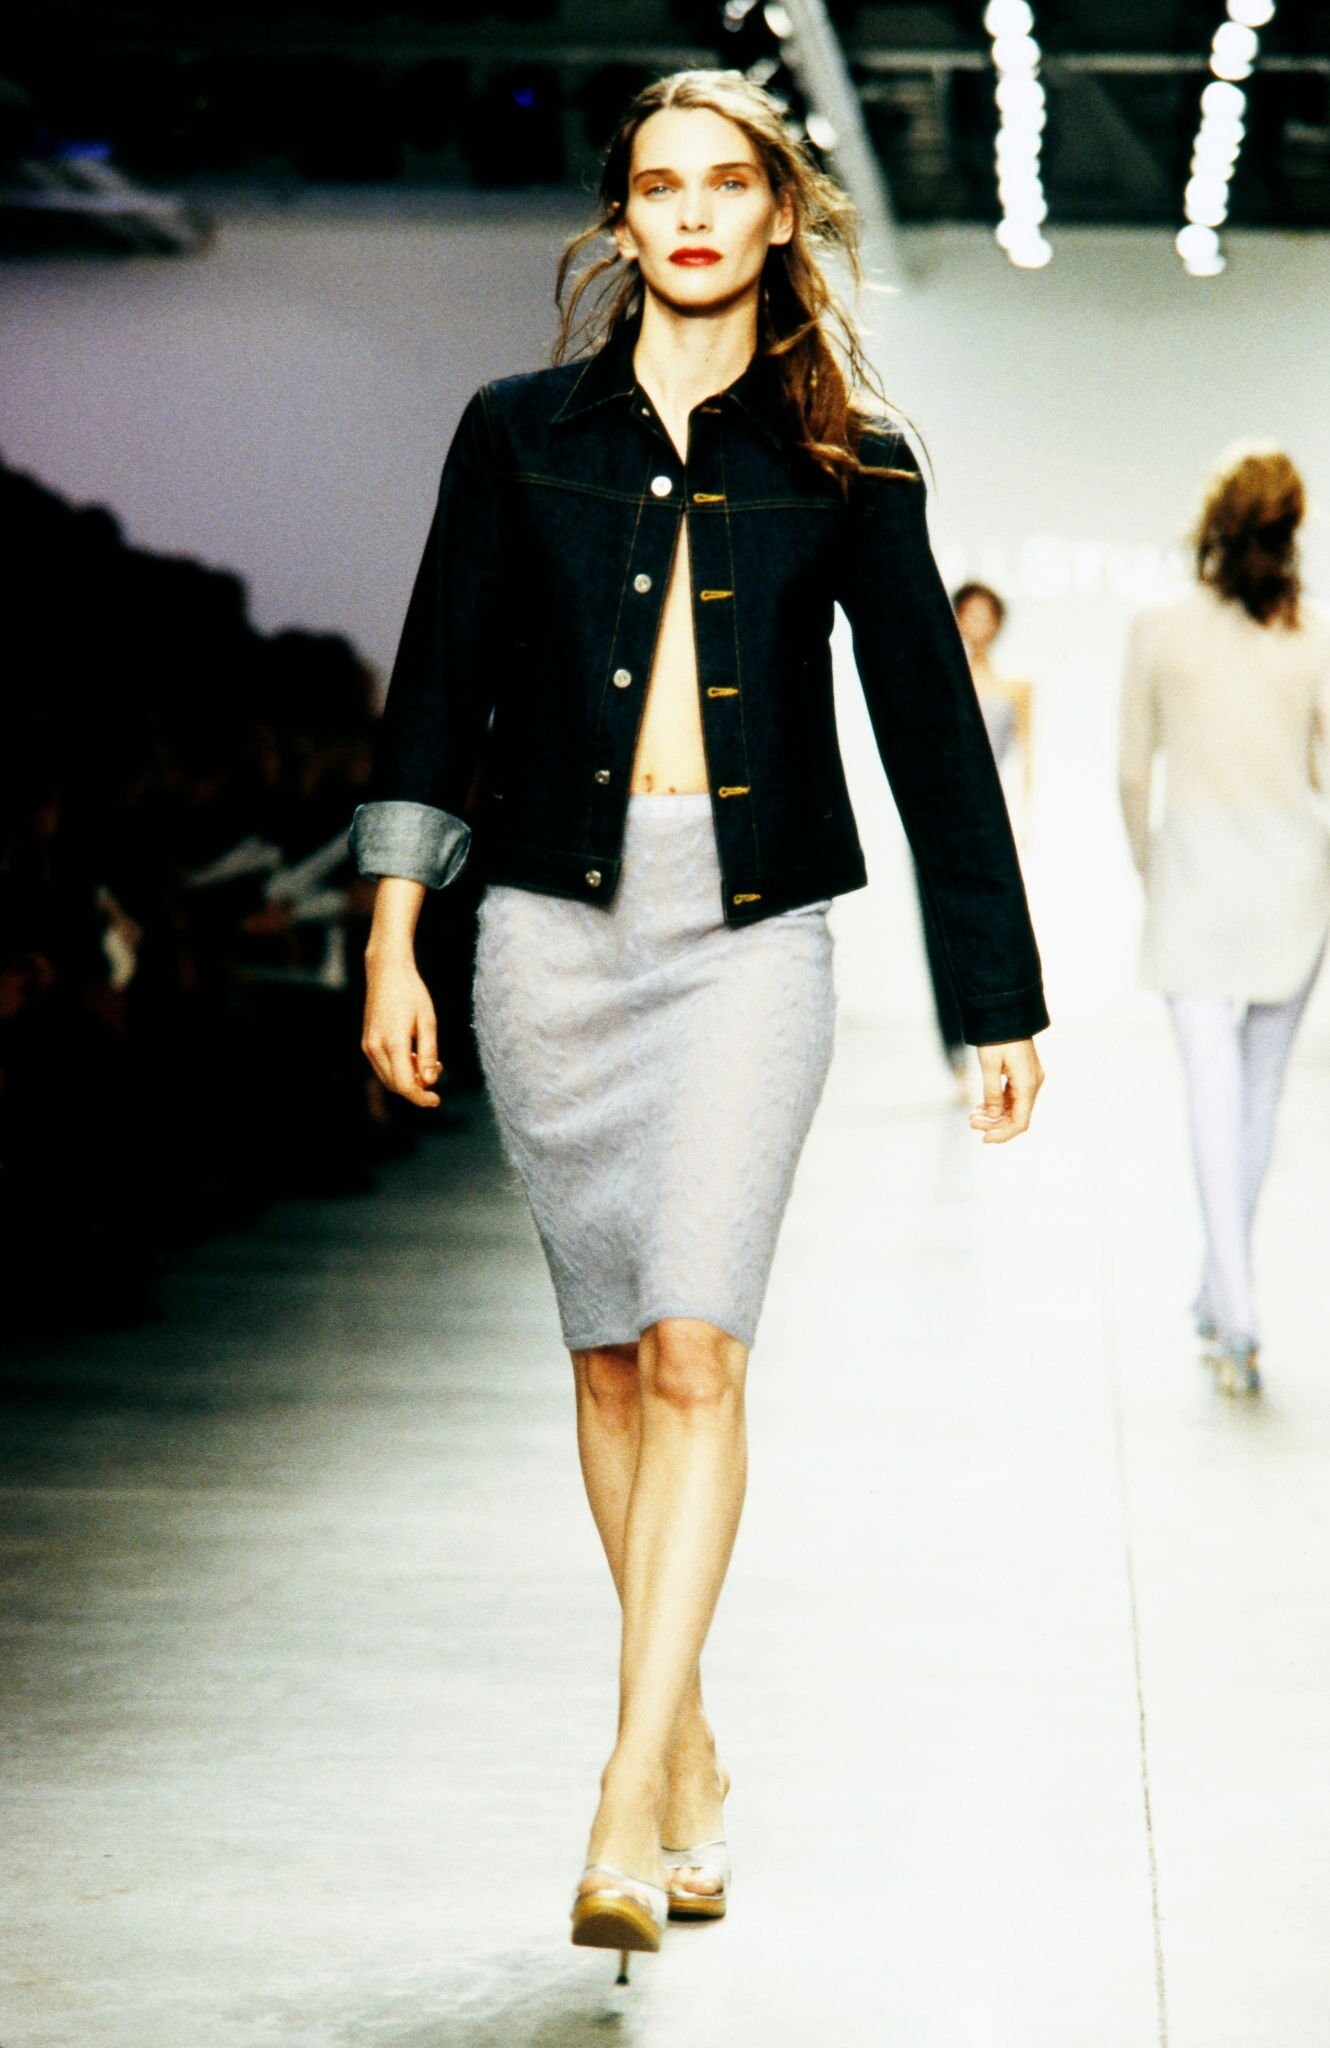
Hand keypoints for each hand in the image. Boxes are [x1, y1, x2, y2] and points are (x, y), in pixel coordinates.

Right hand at [361, 957, 441, 1108]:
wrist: (386, 971)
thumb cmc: (411, 992)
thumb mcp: (428, 1021)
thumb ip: (429, 1053)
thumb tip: (429, 1080)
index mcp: (393, 1043)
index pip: (405, 1085)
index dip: (421, 1098)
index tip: (436, 1100)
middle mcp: (375, 1048)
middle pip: (396, 1086)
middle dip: (417, 1088)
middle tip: (436, 1072)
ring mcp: (368, 1046)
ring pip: (388, 1078)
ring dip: (408, 1079)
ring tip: (427, 1061)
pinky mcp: (366, 1042)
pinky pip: (383, 1067)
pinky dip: (399, 1069)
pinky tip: (413, 1055)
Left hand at [970, 1038, 1042, 1143]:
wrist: (1007, 1013)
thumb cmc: (998, 1036)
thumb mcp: (990, 1065)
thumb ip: (992, 1093)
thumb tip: (993, 1115)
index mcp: (1028, 1085)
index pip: (1020, 1121)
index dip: (1003, 1134)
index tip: (985, 1138)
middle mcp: (1033, 1084)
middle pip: (1017, 1117)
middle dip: (994, 1123)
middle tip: (971, 1121)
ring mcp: (1030, 1080)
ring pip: (1014, 1107)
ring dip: (994, 1115)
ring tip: (972, 1115)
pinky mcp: (1023, 1075)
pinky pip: (1012, 1097)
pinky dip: (997, 1104)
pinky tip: (981, 1107)